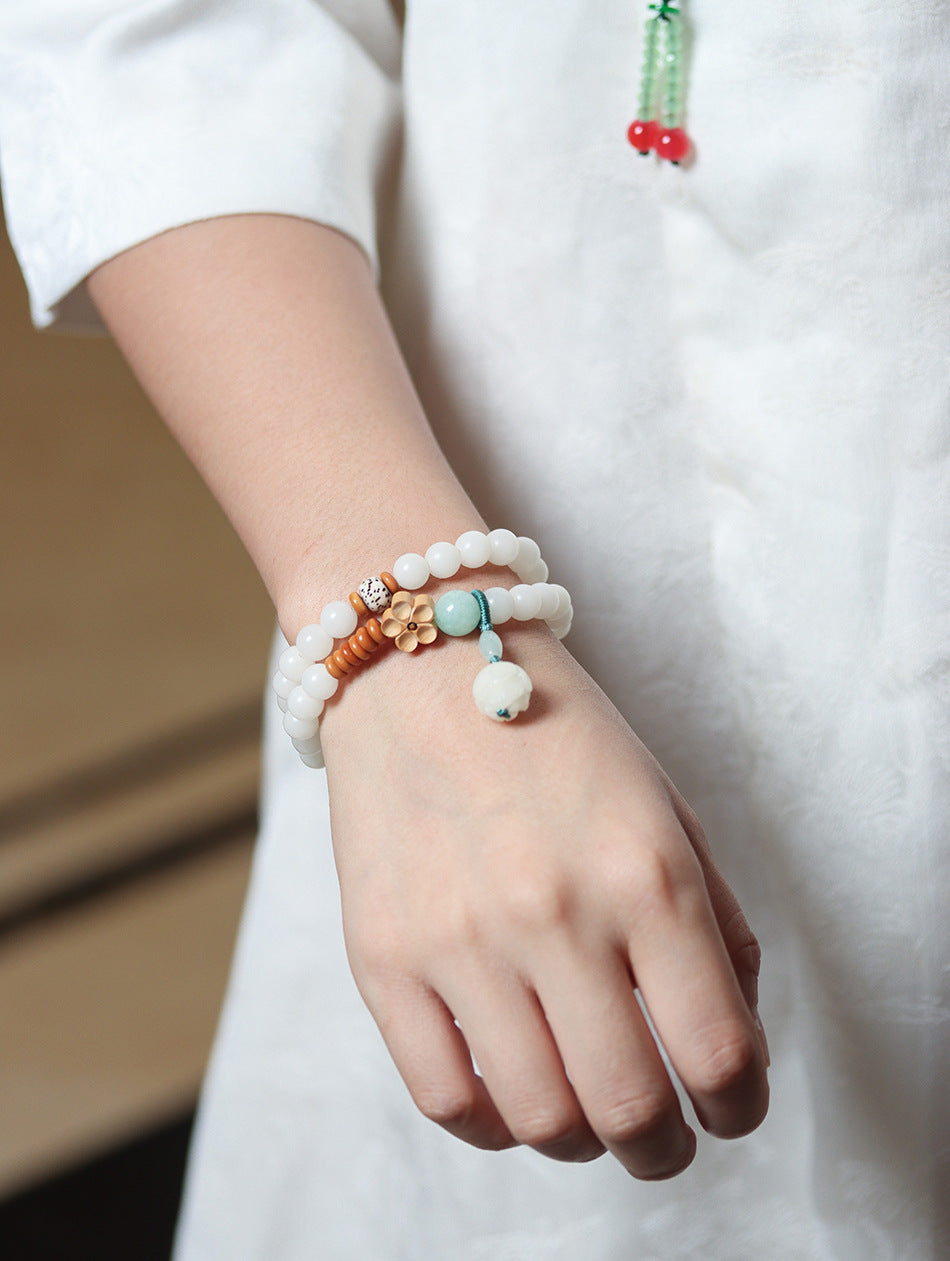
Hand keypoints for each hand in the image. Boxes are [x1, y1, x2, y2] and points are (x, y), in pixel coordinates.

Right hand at [320, 624, 768, 1179]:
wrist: (421, 665)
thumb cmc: (556, 732)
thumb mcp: (664, 805)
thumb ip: (716, 922)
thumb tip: (731, 1038)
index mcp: (646, 872)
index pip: (718, 1050)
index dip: (740, 1106)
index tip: (731, 1109)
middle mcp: (556, 912)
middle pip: (632, 1108)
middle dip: (664, 1148)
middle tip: (662, 1139)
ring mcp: (460, 938)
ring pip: (541, 1120)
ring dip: (581, 1141)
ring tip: (584, 1112)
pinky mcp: (383, 954)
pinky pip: (443, 1097)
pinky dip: (490, 1125)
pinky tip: (509, 1095)